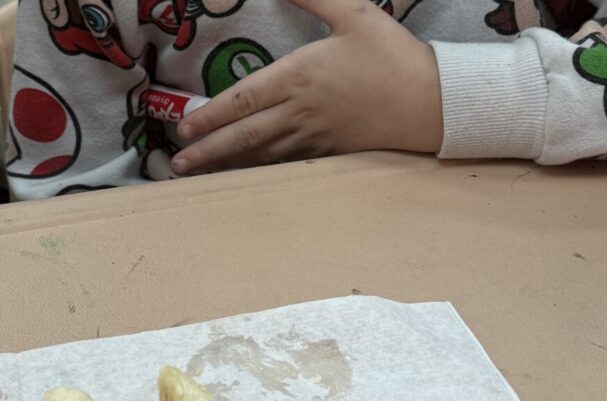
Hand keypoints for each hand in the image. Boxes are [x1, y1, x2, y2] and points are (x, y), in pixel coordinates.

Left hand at [171, 0, 442, 174]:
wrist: (428, 103)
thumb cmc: (391, 55)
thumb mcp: (352, 11)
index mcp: (299, 77)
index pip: (243, 99)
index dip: (210, 115)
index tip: (184, 127)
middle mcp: (299, 113)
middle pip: (243, 136)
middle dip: (208, 151)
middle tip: (177, 164)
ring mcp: (311, 138)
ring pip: (259, 155)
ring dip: (226, 166)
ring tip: (199, 175)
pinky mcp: (325, 154)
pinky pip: (283, 165)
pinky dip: (257, 172)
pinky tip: (241, 177)